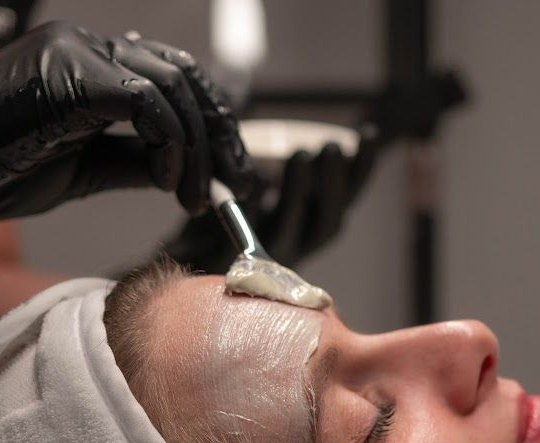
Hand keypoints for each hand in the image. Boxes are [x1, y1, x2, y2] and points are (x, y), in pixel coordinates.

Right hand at [0, 22, 251, 260]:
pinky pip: (144, 102)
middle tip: (235, 183)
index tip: (230, 171)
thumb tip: (187, 173)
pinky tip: (170, 180)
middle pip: (181, 77)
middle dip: (218, 134)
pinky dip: (169, 143)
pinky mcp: (68, 75)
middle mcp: (85, 46)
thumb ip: (134, 162)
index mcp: (87, 64)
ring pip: (170, 86)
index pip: (170, 77)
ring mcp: (76, 53)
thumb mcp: (84, 172)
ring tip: (197, 194)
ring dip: (197, 147)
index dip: (210, 122)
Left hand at [162, 131, 378, 273]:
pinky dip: (266, 212)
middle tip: (334, 145)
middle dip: (339, 180)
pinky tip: (265, 185)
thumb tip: (241, 78)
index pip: (345, 193)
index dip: (361, 165)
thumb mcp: (230, 163)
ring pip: (305, 230)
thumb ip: (242, 130)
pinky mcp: (244, 267)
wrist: (172, 251)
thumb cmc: (207, 205)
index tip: (367, 131)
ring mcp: (274, 258)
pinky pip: (262, 241)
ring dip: (308, 191)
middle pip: (332, 216)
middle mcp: (298, 241)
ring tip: (305, 154)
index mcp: (307, 218)